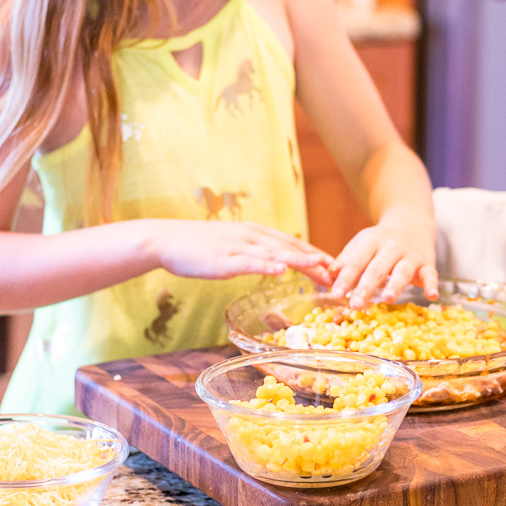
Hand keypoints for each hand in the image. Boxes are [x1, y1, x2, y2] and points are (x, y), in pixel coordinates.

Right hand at [149, 219, 332, 285]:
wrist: (167, 240)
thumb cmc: (199, 247)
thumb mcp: (233, 246)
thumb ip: (255, 253)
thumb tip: (275, 263)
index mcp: (255, 233)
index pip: (292, 243)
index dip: (314, 254)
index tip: (334, 265)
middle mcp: (251, 236)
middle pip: (290, 248)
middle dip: (315, 260)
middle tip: (338, 272)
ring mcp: (238, 246)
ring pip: (274, 253)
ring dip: (299, 260)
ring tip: (320, 266)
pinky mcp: (223, 259)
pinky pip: (249, 262)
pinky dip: (266, 265)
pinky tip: (281, 269)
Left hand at [328, 210, 438, 308]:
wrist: (411, 221)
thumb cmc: (380, 239)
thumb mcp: (361, 243)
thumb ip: (346, 260)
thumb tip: (329, 276)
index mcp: (371, 242)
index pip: (357, 261)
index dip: (345, 278)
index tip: (335, 294)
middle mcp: (391, 247)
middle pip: (377, 268)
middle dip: (366, 287)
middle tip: (355, 305)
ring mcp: (411, 255)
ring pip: (402, 271)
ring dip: (395, 285)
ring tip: (385, 299)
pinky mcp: (427, 263)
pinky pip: (431, 274)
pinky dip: (432, 285)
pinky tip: (431, 296)